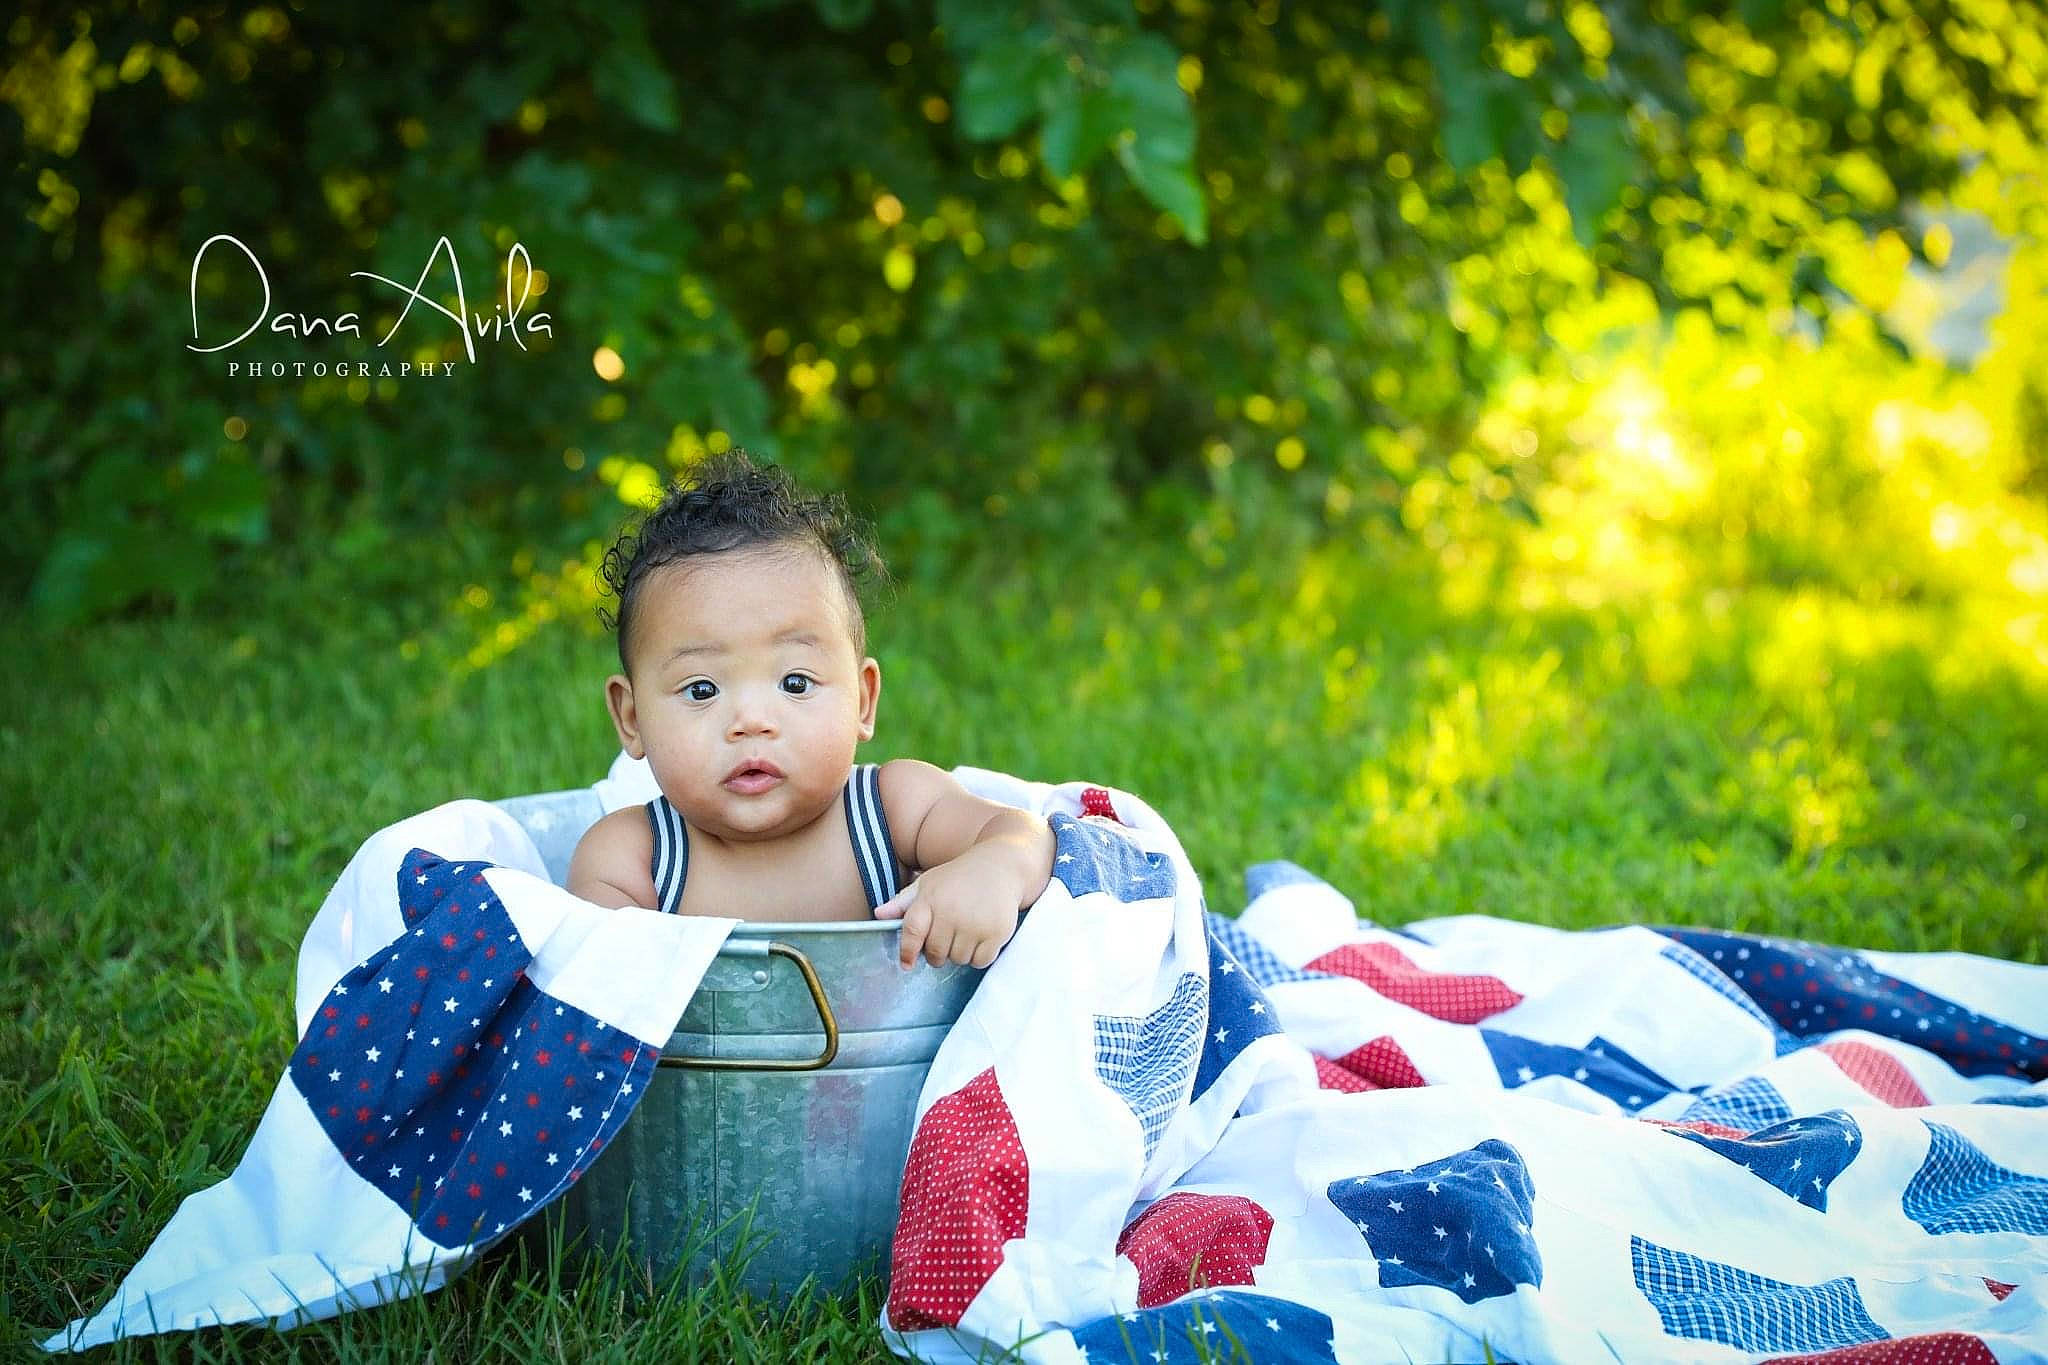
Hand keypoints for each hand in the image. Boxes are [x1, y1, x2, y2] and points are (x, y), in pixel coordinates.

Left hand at [874, 848, 1024, 969]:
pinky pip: (980, 961)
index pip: (911, 932)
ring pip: (958, 960)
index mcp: (930, 898)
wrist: (1001, 867)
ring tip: (966, 933)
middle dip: (937, 953)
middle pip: (935, 954)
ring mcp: (974, 923)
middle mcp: (951, 911)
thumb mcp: (928, 883)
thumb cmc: (959, 877)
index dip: (907, 951)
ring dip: (959, 954)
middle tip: (946, 938)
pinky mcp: (996, 932)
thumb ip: (903, 902)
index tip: (906, 964)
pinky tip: (980, 938)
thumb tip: (878, 915)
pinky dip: (979, 956)